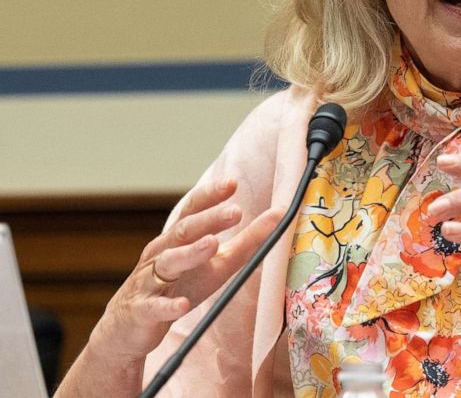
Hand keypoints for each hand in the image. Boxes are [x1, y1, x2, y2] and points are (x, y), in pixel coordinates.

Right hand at [91, 178, 282, 361]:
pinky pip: (155, 307)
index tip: (232, 183)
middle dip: (209, 220)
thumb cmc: (180, 286)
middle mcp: (161, 253)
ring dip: (191, 253)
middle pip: (184, 231)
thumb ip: (247, 241)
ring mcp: (149, 281)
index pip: (192, 209)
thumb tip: (280, 214)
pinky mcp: (142, 310)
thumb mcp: (217, 263)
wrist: (131, 326)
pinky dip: (168, 305)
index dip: (210, 195)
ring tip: (212, 244)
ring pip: (168, 262)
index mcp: (178, 238)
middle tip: (235, 211)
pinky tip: (183, 305)